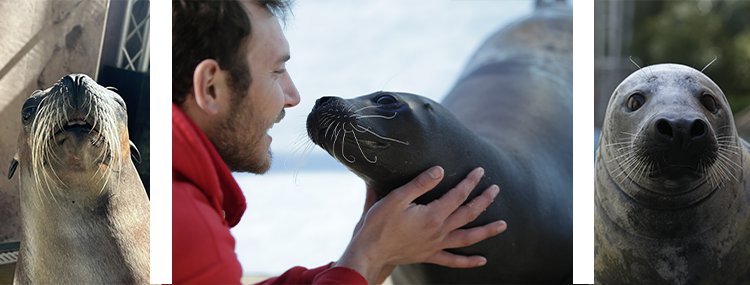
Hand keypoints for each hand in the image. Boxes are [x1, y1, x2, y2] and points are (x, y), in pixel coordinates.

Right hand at [336, 166, 506, 283]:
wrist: (370, 251)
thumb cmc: (379, 224)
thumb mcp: (396, 198)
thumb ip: (420, 183)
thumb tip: (440, 170)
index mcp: (433, 215)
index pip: (458, 195)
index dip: (470, 182)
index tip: (479, 171)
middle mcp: (439, 231)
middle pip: (468, 214)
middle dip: (484, 201)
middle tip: (496, 189)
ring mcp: (436, 245)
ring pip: (467, 238)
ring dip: (487, 231)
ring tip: (503, 225)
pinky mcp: (429, 255)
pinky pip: (453, 260)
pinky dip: (469, 262)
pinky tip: (482, 261)